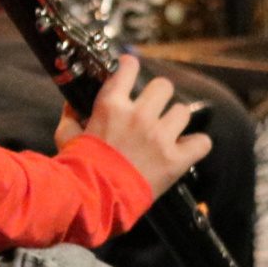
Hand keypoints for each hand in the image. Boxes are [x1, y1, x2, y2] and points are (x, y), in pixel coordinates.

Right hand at [58, 56, 208, 199]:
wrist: (92, 199)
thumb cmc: (77, 168)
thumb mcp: (65, 136)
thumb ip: (71, 116)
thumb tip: (72, 104)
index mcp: (111, 105)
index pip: (129, 67)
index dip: (131, 66)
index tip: (131, 69)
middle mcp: (138, 115)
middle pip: (163, 86)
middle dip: (159, 96)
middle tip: (153, 110)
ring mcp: (159, 137)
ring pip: (183, 111)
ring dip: (175, 121)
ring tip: (168, 133)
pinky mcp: (174, 160)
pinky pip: (202, 142)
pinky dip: (196, 146)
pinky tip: (186, 149)